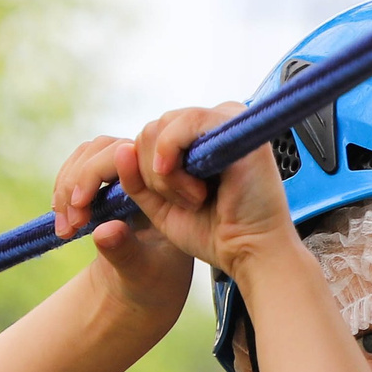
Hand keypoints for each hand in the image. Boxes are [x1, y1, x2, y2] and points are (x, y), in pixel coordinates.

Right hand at [52, 135, 193, 322]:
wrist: (147, 286)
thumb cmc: (155, 282)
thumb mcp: (142, 273)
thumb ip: (125, 252)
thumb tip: (105, 230)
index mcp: (168, 188)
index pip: (131, 155)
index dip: (97, 172)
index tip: (80, 207)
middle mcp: (151, 171)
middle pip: (105, 148)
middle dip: (78, 182)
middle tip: (71, 225)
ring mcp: (130, 171)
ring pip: (89, 153)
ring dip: (67, 186)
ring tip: (65, 229)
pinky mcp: (110, 178)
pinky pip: (79, 165)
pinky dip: (64, 191)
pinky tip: (62, 220)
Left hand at [116, 104, 298, 280]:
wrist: (250, 252)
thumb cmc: (214, 233)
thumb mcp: (161, 207)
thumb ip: (136, 180)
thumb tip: (121, 148)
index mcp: (195, 141)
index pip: (147, 138)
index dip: (137, 172)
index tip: (149, 204)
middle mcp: (210, 124)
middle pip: (149, 130)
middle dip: (153, 176)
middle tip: (187, 204)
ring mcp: (224, 120)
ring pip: (160, 127)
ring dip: (167, 174)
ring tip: (196, 199)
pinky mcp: (235, 123)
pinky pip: (184, 123)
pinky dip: (174, 156)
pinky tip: (195, 188)